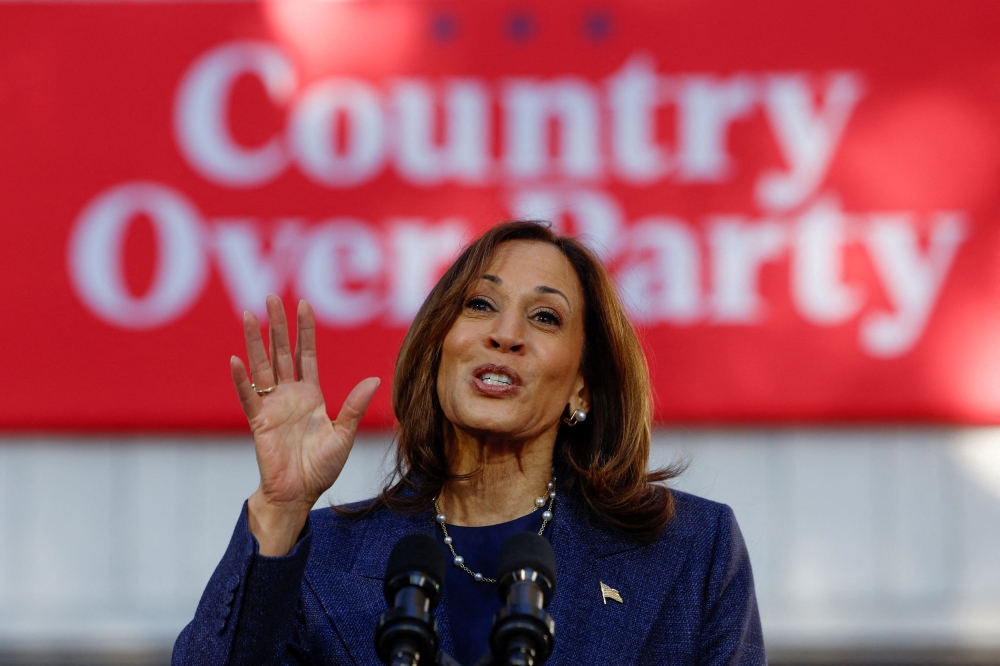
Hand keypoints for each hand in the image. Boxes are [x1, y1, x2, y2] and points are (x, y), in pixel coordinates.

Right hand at [231, 295, 379, 554]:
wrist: (299, 494)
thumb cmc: (322, 467)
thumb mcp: (344, 434)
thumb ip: (354, 406)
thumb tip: (374, 380)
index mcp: (311, 395)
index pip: (306, 354)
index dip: (304, 330)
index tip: (302, 305)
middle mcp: (290, 395)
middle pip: (281, 352)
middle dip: (277, 325)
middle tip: (271, 297)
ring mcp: (272, 406)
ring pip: (262, 366)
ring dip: (255, 342)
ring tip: (250, 315)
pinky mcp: (259, 421)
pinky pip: (249, 396)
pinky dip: (241, 379)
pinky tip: (236, 359)